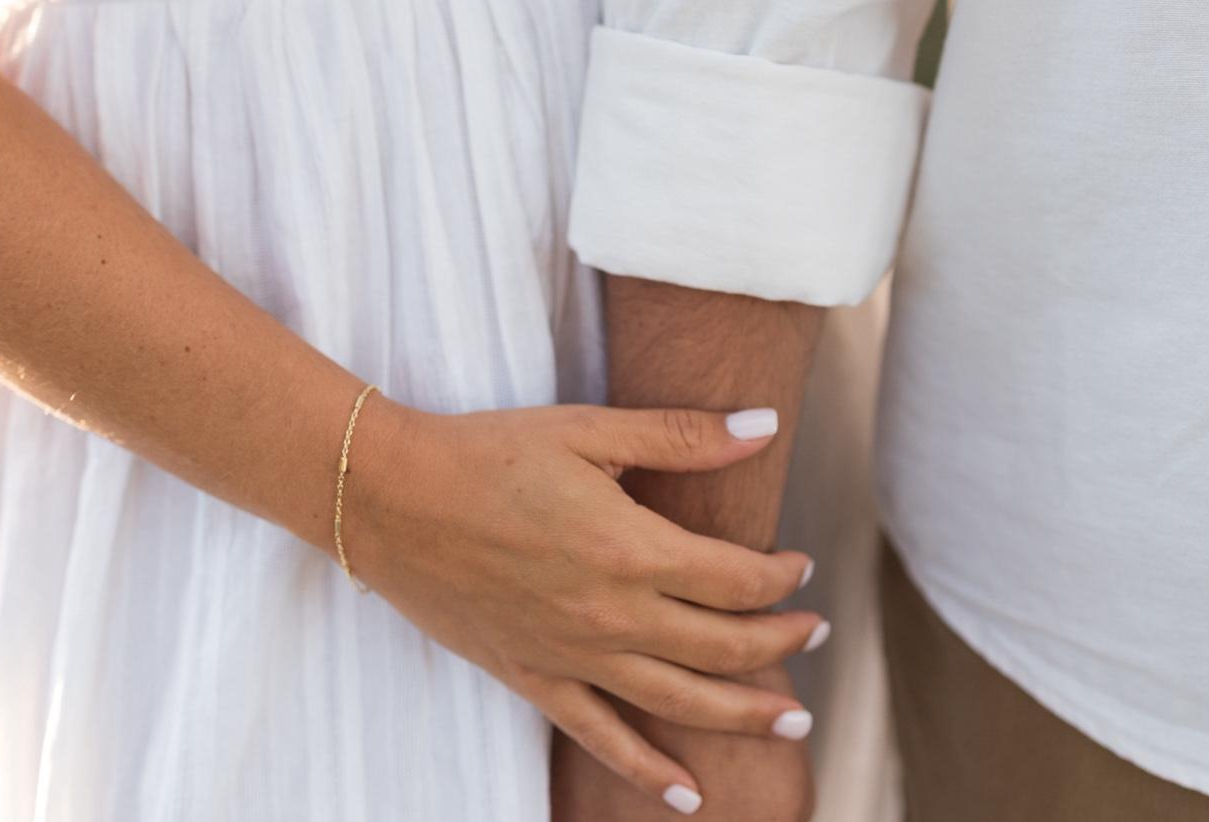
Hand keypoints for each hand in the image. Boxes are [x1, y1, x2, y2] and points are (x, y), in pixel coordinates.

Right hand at [345, 400, 825, 810]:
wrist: (392, 498)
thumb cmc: (489, 452)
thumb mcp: (589, 430)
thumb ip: (681, 435)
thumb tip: (764, 424)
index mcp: (633, 548)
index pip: (737, 579)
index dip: (781, 576)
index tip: (800, 565)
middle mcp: (613, 615)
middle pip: (724, 647)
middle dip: (782, 644)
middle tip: (816, 636)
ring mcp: (573, 657)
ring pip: (682, 702)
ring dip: (745, 714)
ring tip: (794, 720)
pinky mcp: (533, 678)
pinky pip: (602, 738)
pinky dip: (648, 770)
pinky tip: (687, 793)